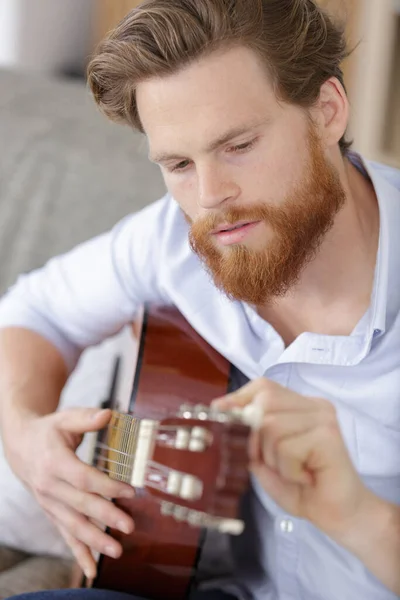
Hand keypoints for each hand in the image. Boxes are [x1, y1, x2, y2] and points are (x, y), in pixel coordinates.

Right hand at [4, 407, 134, 578]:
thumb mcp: (65, 418)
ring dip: (94, 540)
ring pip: (72, 525)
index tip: (129, 491)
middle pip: (80, 505)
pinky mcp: (51, 512)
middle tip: (129, 526)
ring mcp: (48, 502)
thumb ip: (87, 418)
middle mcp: (49, 485)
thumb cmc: (49, 430)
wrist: (20, 446)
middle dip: (105, 517)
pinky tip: (91, 569)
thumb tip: (108, 414)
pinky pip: (64, 535)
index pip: (83, 478)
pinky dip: (78, 553)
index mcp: (54, 461)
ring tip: (116, 550)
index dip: (106, 486)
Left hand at [213, 378, 373, 540]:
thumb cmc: (302, 488)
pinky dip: (288, 470)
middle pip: (263, 402)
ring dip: (273, 458)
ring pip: (271, 426)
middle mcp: (314, 405)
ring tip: (294, 472)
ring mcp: (323, 417)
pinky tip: (306, 477)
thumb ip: (247, 435)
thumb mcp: (264, 459)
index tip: (222, 414)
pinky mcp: (328, 435)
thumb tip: (221, 409)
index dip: (239, 399)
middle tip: (273, 463)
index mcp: (299, 405)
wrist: (340, 516)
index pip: (263, 386)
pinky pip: (286, 447)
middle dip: (256, 438)